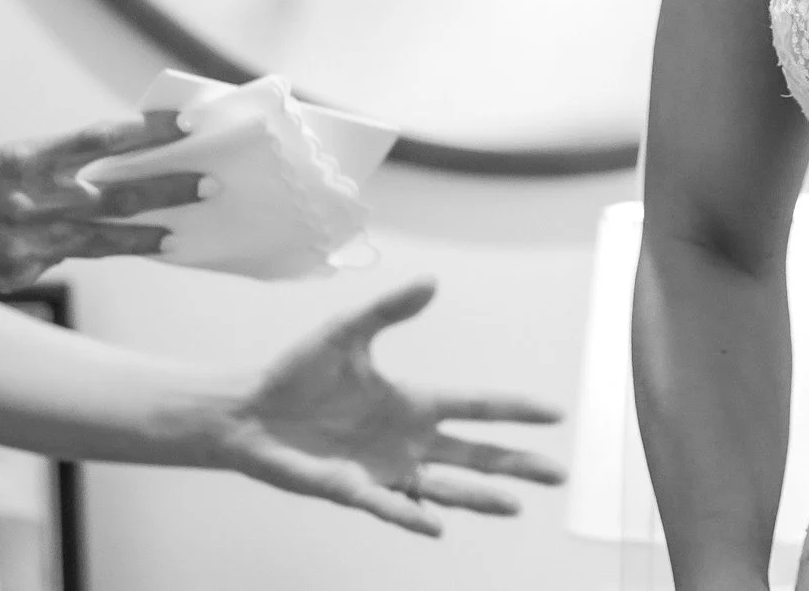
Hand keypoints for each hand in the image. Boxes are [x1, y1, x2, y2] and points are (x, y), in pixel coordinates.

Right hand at [0, 113, 202, 302]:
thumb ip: (42, 168)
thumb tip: (98, 173)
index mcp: (18, 158)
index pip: (98, 140)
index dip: (146, 132)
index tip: (184, 123)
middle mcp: (27, 202)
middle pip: (115, 195)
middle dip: (167, 189)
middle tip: (209, 182)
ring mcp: (23, 244)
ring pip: (102, 239)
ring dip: (147, 234)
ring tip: (182, 231)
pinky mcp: (15, 274)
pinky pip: (61, 260)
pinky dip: (86, 252)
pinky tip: (107, 249)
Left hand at [215, 278, 565, 535]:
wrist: (249, 410)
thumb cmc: (297, 372)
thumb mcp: (346, 332)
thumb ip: (389, 310)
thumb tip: (431, 281)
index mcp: (412, 401)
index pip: (475, 407)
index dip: (514, 410)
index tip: (555, 413)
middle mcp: (408, 440)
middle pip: (475, 455)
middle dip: (517, 464)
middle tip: (559, 473)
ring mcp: (384, 469)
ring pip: (445, 488)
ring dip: (479, 497)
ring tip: (515, 506)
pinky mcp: (353, 490)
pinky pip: (390, 507)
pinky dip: (412, 517)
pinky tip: (437, 528)